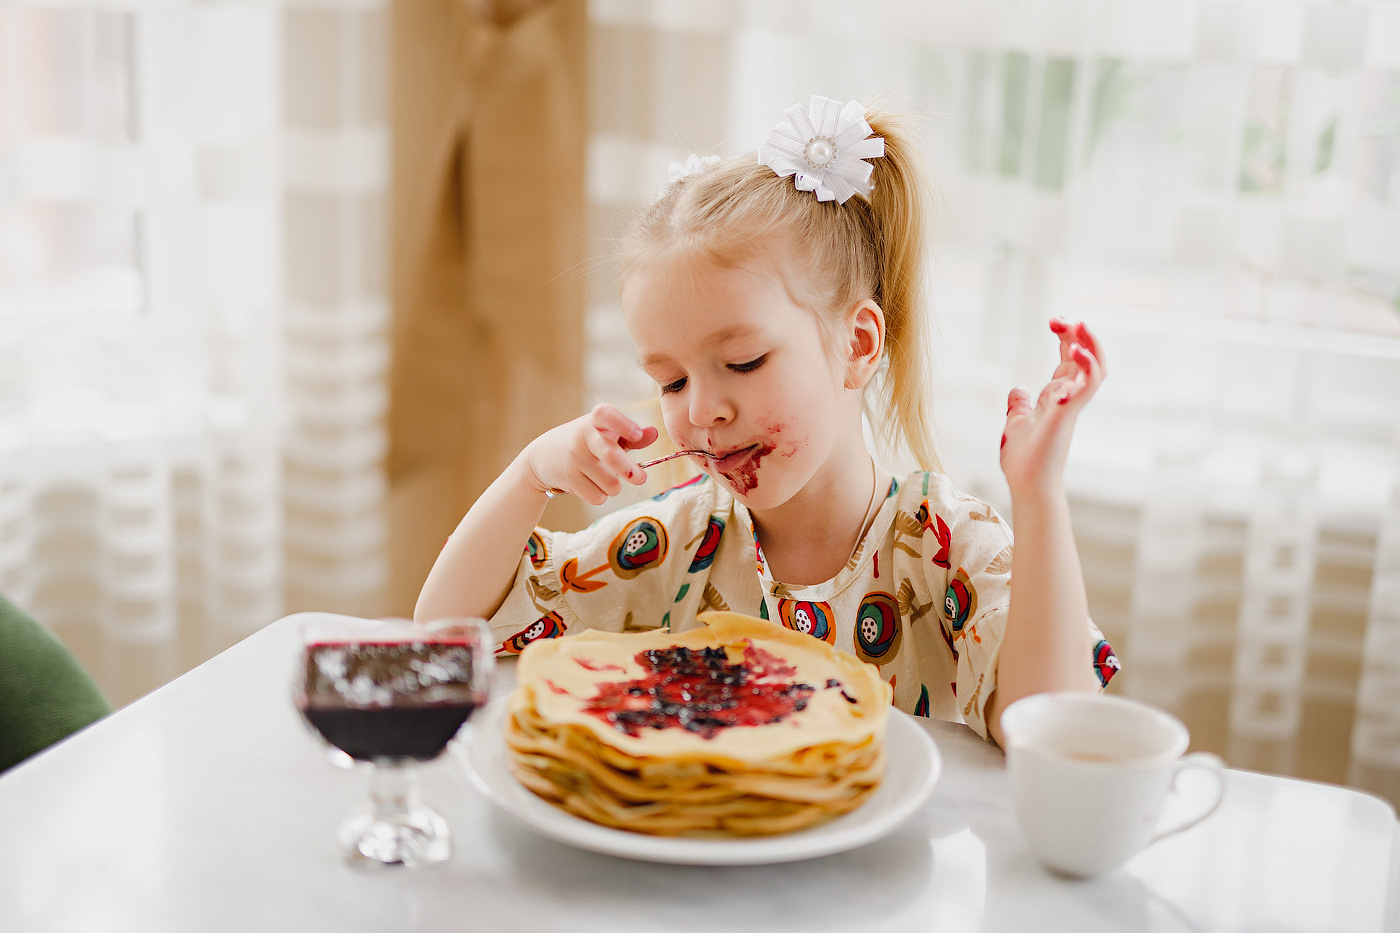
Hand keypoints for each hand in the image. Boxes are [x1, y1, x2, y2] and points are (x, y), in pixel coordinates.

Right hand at [522, 404, 659, 505]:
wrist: (543, 456)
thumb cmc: (585, 443)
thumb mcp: (604, 434)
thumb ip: (631, 435)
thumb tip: (654, 433)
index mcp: (595, 420)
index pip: (606, 415)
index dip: (622, 424)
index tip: (635, 434)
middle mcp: (582, 436)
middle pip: (611, 454)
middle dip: (629, 470)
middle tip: (640, 479)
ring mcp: (574, 458)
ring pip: (610, 483)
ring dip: (614, 486)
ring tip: (604, 478)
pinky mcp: (568, 478)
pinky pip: (597, 496)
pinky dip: (600, 496)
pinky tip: (591, 485)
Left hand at [1000, 319, 1105, 501]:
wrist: (1028, 485)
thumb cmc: (1024, 461)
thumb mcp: (1016, 424)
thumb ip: (1020, 405)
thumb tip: (1018, 389)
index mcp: (1057, 398)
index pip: (1069, 360)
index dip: (1067, 338)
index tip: (1055, 321)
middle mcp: (1069, 399)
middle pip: (1085, 358)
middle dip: (1079, 334)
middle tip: (1060, 318)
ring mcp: (1072, 406)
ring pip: (1096, 370)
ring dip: (1091, 346)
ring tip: (1079, 325)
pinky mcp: (1069, 414)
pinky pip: (1087, 387)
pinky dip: (1085, 367)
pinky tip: (1075, 350)